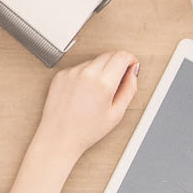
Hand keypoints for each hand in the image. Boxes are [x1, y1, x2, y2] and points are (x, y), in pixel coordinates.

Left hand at [2, 49, 140, 192]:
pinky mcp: (61, 74)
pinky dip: (85, 75)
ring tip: (96, 93)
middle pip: (110, 54)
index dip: (131, 60)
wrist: (59, 137)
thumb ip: (130, 88)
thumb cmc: (86, 131)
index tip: (132, 65)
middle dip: (118, 63)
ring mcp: (72, 72)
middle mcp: (86, 73)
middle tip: (117, 82)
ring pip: (94, 61)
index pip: (122, 56)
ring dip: (101, 70)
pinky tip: (83, 93)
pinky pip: (80, 67)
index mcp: (103, 83)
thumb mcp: (117, 113)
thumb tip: (134, 71)